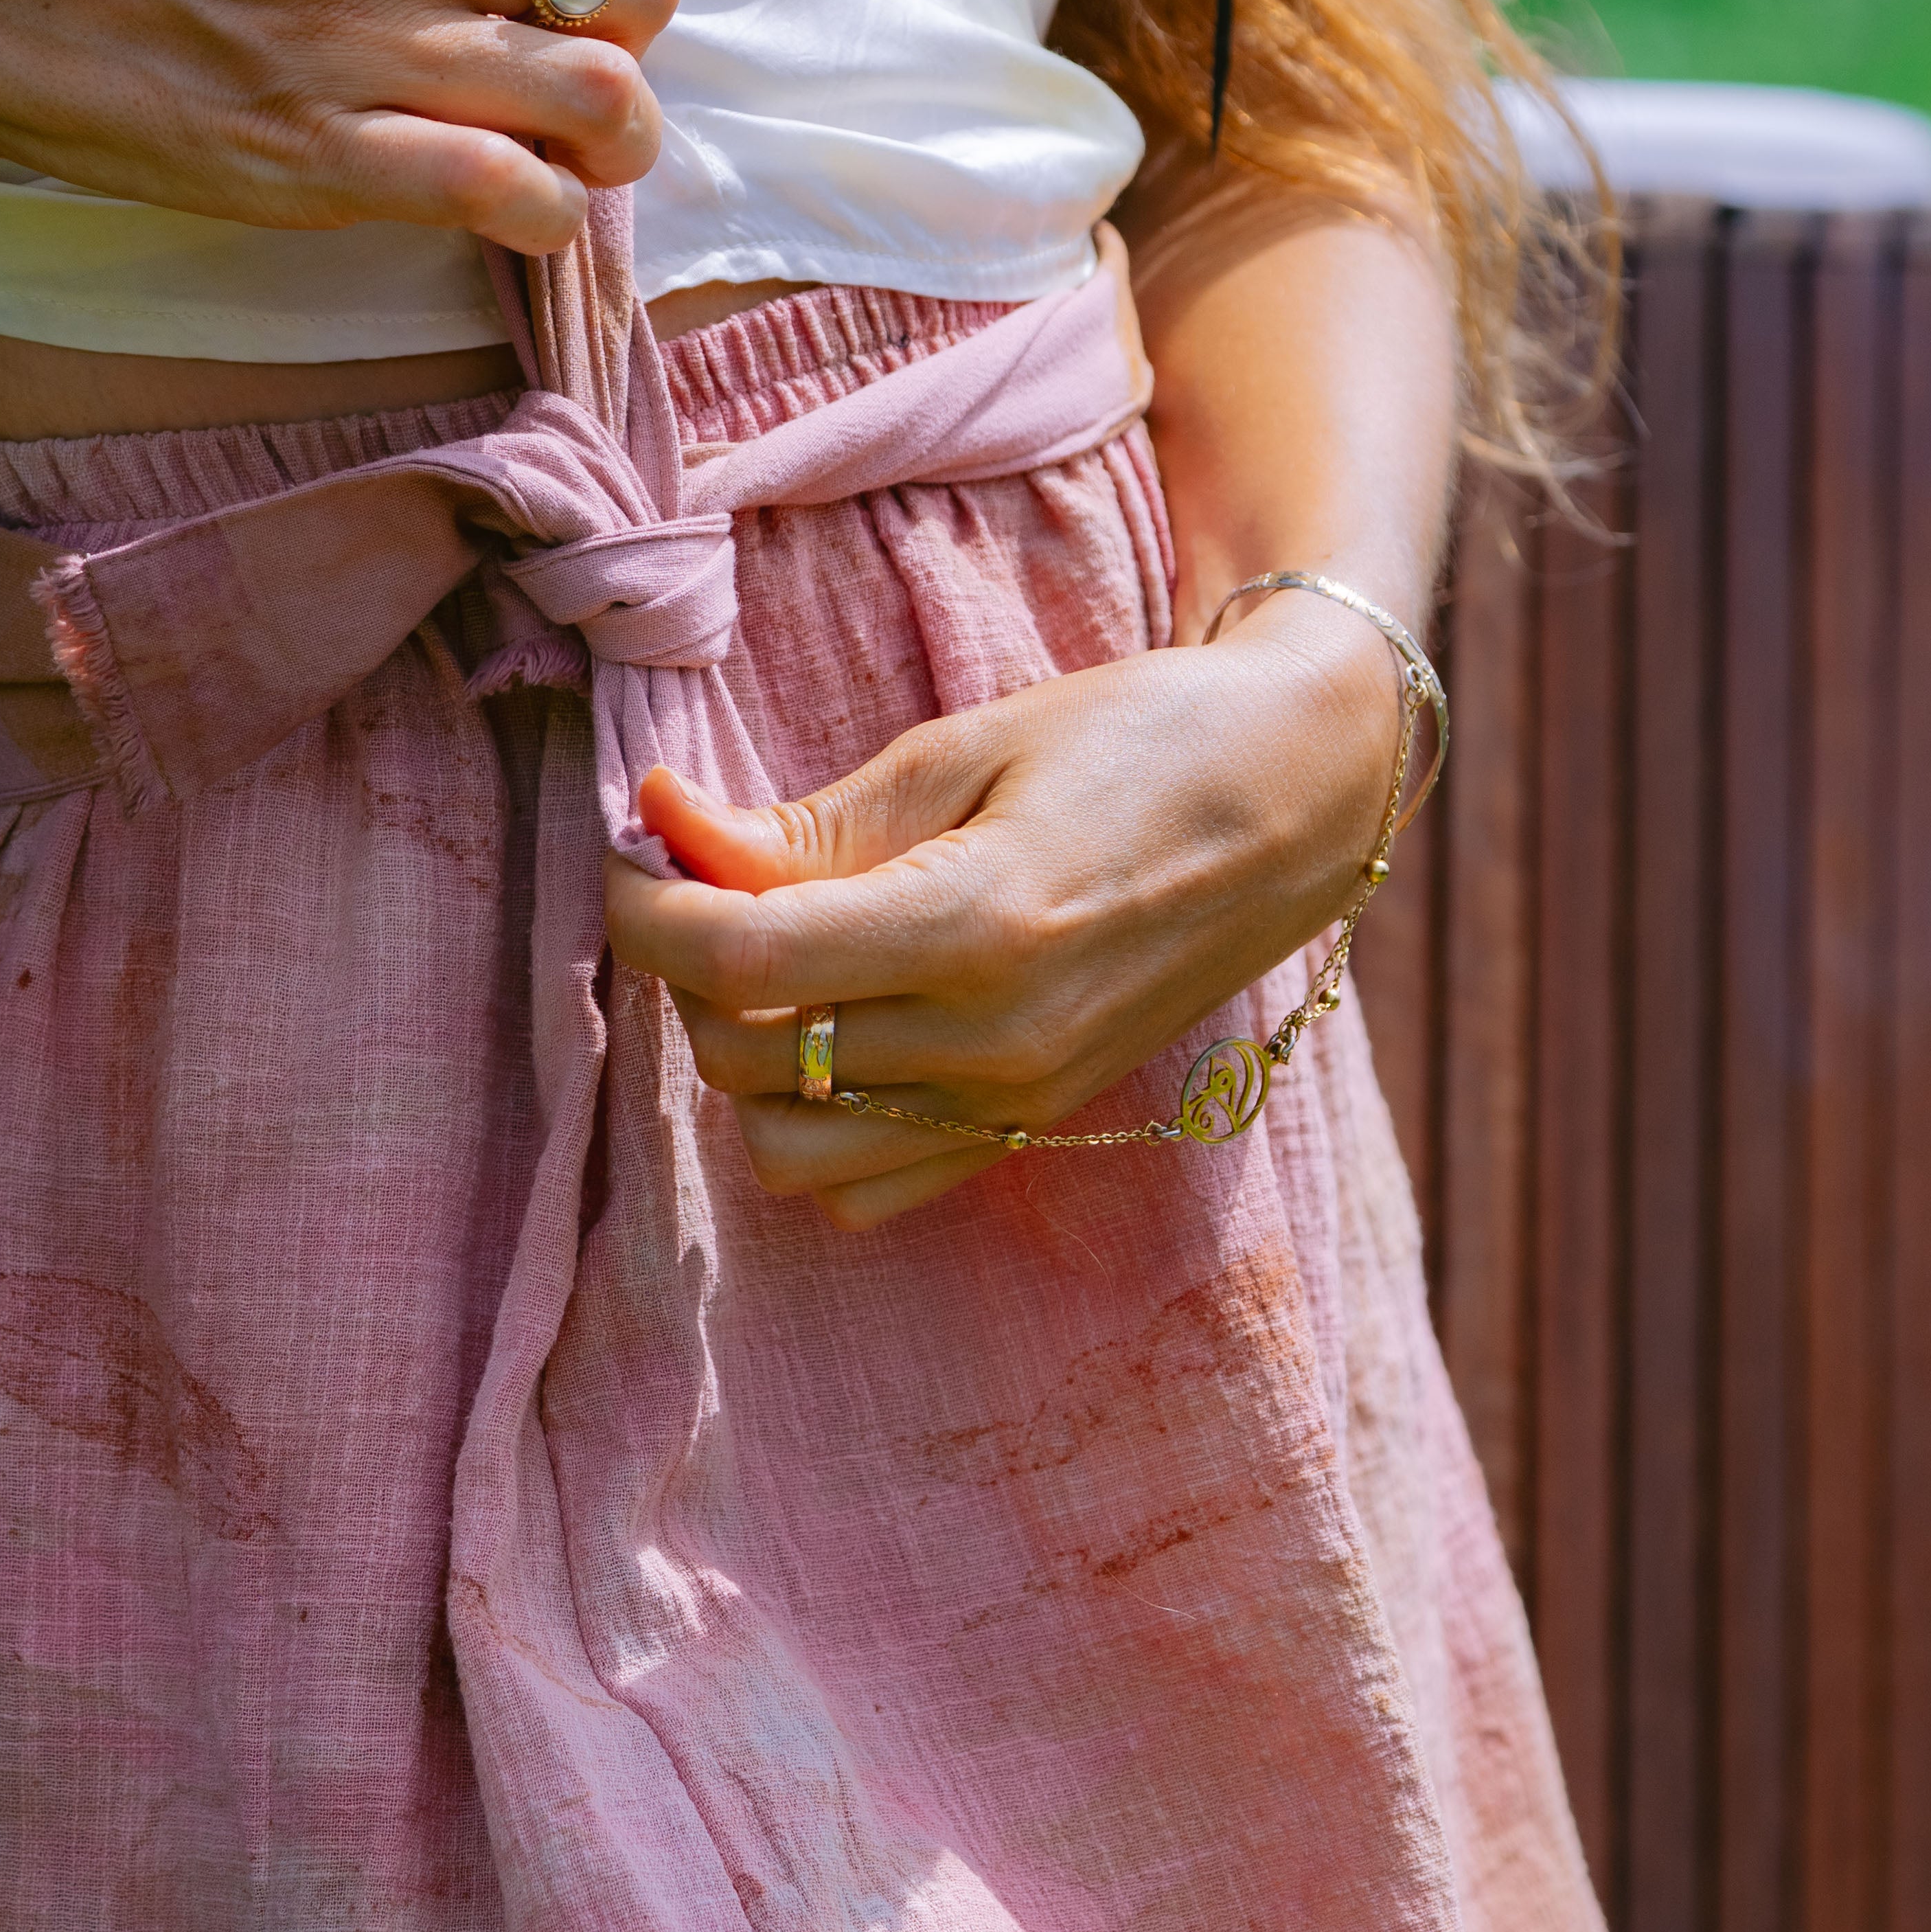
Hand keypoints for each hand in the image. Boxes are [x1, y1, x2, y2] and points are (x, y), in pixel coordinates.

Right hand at [0, 0, 679, 254]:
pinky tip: (505, 224)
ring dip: (609, 155)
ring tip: (561, 176)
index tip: (568, 32)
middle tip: (581, 117)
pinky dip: (543, 220)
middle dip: (633, 72)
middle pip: (630, 2)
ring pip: (602, 101)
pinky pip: (508, 193)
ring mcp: (370, 44)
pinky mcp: (318, 154)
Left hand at [604, 593, 1405, 1226]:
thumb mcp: (966, 747)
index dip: (649, 906)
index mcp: (978, 928)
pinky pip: (868, 1191)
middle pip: (745, 1056)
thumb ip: (810, 820)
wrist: (1294, 795)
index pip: (740, 957)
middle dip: (687, 968)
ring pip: (788, 1152)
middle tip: (705, 880)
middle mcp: (996, 1043)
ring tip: (769, 964)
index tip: (636, 847)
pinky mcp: (1031, 1131)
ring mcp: (1017, 1103)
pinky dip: (819, 1127)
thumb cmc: (1137, 739)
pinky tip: (834, 1031)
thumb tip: (664, 827)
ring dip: (743, 1062)